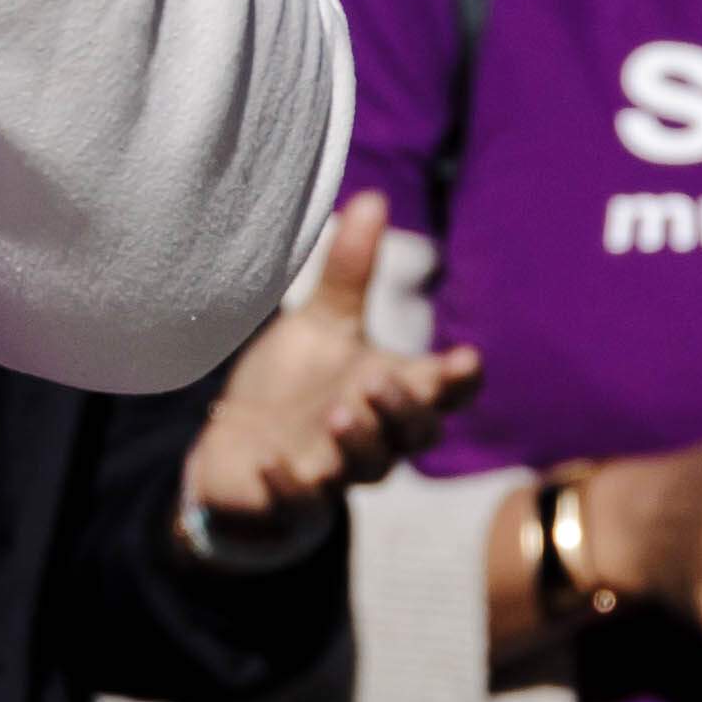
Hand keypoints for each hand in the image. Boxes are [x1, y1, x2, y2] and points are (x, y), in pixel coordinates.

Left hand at [177, 197, 481, 531]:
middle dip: (403, 409)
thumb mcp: (321, 326)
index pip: (443, 392)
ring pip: (366, 470)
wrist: (236, 453)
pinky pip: (298, 504)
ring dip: (357, 442)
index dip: (458, 380)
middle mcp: (374, 437)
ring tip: (337, 412)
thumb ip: (349, 273)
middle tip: (380, 379)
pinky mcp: (289, 502)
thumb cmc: (294, 387)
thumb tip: (372, 197)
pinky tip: (271, 462)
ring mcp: (335, 473)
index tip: (465, 359)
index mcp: (391, 392)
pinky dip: (287, 485)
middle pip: (413, 434)